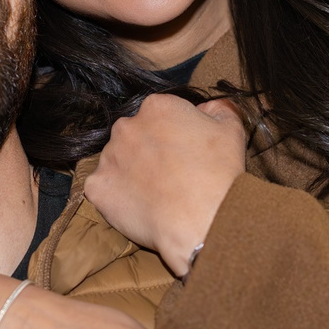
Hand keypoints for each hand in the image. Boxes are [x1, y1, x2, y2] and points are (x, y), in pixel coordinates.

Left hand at [86, 94, 248, 278]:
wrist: (202, 221)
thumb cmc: (220, 174)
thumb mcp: (231, 131)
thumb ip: (218, 110)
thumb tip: (206, 108)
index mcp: (157, 107)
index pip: (159, 114)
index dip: (172, 134)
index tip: (183, 153)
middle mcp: (126, 126)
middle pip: (135, 135)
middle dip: (147, 150)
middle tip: (169, 175)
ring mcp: (108, 157)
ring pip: (117, 161)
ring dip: (131, 173)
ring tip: (155, 195)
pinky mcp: (97, 188)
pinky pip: (103, 189)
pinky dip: (117, 197)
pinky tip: (139, 207)